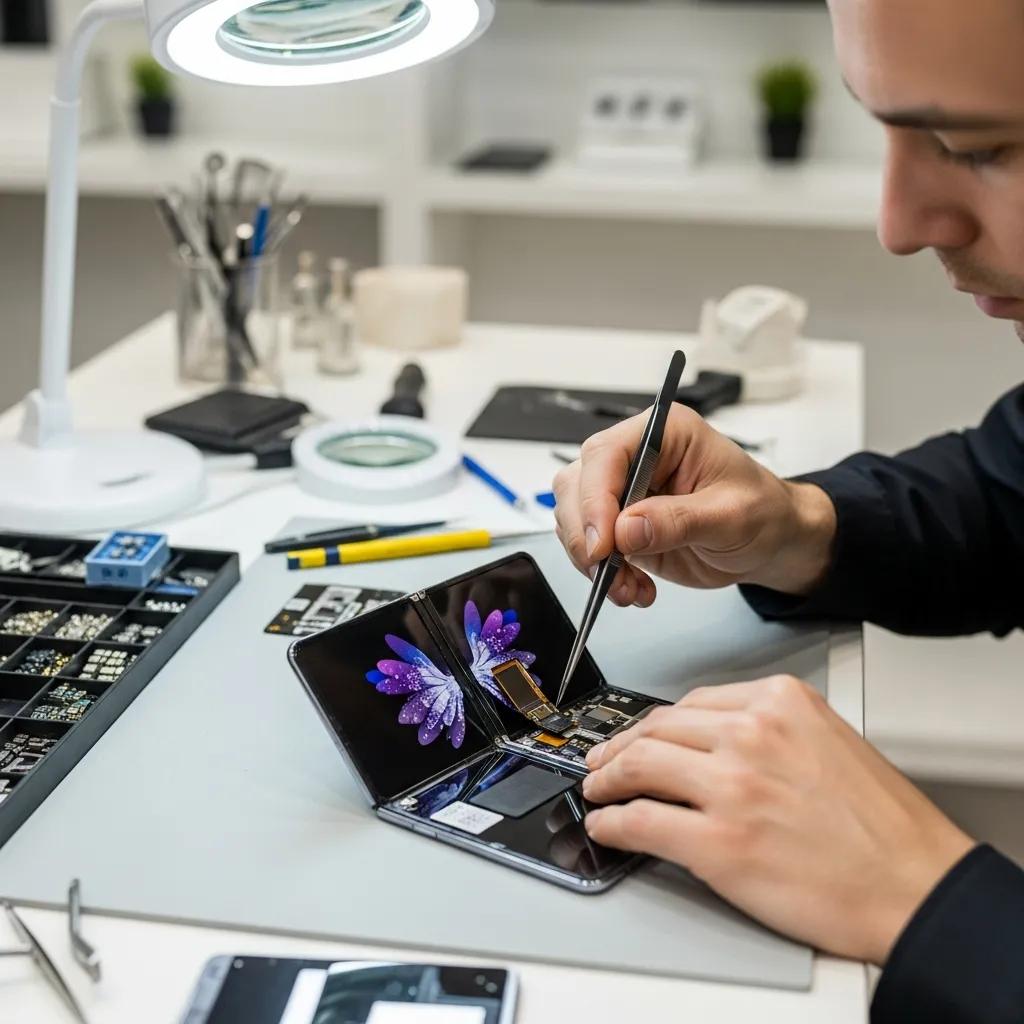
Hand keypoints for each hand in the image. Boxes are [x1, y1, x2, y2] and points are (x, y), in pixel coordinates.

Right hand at [552, 405, 836, 606]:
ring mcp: (623, 491)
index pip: (607, 455)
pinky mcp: (619, 525)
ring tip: (629, 588)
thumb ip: (678, 520)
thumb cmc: (763, 513)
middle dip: (585, 535)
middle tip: (607, 573)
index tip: (602, 544)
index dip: (595, 499)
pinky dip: (603, 575)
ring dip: (592, 561)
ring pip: (574, 518)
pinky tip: (635, 589)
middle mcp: (635, 456)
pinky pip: (589, 547)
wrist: (771, 542)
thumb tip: (626, 529)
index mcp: (665, 434)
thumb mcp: (732, 516)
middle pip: (577, 484)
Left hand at [582, 675, 973, 963]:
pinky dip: (614, 822)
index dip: (653, 723)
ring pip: (640, 765)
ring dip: (607, 779)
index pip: (691, 703)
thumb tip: (710, 744)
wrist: (918, 887)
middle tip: (602, 761)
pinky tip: (608, 825)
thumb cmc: (883, 825)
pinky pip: (643, 821)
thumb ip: (767, 731)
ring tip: (597, 789)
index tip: (638, 734)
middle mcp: (752, 733)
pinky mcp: (719, 842)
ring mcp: (732, 786)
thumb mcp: (826, 741)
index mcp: (779, 702)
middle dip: (619, 746)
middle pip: (657, 728)